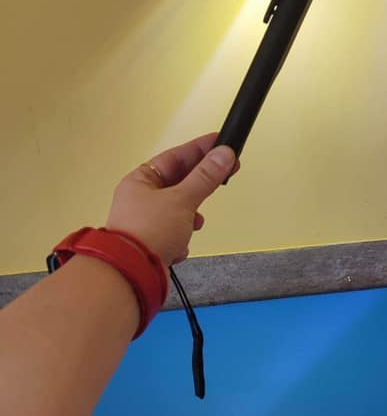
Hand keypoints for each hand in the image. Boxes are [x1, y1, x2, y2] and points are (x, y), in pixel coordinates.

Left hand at [105, 131, 240, 277]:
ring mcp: (146, 221)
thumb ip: (205, 177)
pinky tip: (179, 244)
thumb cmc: (146, 232)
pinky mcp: (153, 242)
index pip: (175, 157)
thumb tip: (223, 155)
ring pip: (179, 211)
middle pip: (179, 184)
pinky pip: (175, 233)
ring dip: (190, 218)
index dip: (200, 149)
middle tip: (224, 175)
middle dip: (199, 188)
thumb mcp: (182, 199)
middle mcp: (140, 199)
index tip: (220, 143)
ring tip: (193, 223)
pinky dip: (181, 238)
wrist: (133, 272)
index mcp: (140, 181)